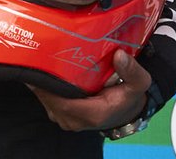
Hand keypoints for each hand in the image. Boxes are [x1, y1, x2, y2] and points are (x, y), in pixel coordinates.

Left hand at [29, 50, 150, 131]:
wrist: (126, 111)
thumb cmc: (129, 97)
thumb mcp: (138, 83)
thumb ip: (132, 70)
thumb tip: (119, 55)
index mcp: (93, 114)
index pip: (63, 103)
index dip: (48, 88)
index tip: (40, 67)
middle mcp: (76, 121)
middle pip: (50, 101)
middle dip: (42, 81)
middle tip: (36, 55)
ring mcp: (67, 120)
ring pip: (47, 102)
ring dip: (41, 84)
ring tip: (37, 60)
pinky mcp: (63, 116)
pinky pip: (48, 102)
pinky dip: (44, 88)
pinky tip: (43, 71)